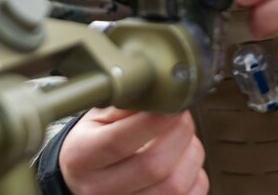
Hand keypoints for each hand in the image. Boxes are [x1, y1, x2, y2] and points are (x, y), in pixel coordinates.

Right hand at [59, 107, 207, 194]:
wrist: (84, 179)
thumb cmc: (93, 143)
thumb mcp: (96, 117)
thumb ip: (125, 103)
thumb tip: (159, 91)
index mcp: (82, 157)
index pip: (119, 142)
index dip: (153, 121)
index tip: (171, 104)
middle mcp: (99, 189)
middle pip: (153, 166)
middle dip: (179, 132)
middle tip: (181, 114)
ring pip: (175, 186)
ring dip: (190, 153)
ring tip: (183, 135)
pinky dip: (195, 174)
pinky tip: (184, 160)